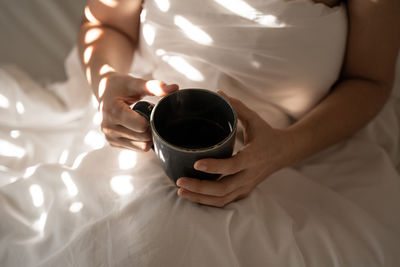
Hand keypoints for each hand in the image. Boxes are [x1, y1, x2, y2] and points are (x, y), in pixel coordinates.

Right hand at [99, 73, 177, 150]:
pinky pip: (136, 149)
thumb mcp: (136, 83)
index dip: (151, 119)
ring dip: (147, 136)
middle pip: (143, 138)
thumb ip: (155, 87)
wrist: (105, 91)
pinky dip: (141, 140)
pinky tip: (136, 128)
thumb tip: (174, 88)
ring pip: (142, 147)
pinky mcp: (113, 143)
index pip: (141, 126)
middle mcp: (108, 127)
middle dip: (150, 128)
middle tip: (147, 116)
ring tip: (142, 121)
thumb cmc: (121, 86)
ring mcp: (110, 137)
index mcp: (113, 111)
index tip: (149, 110)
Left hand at [176, 91, 290, 206]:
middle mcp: (250, 175)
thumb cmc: (267, 134)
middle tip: (180, 182)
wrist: (284, 152)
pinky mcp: (244, 191)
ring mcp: (247, 185)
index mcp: (254, 156)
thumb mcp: (255, 119)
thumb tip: (218, 93)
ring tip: (181, 191)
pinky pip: (225, 201)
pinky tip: (193, 196)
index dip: (215, 167)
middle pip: (224, 189)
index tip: (196, 163)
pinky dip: (208, 201)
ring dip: (201, 198)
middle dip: (200, 188)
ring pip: (222, 199)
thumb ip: (237, 107)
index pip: (233, 165)